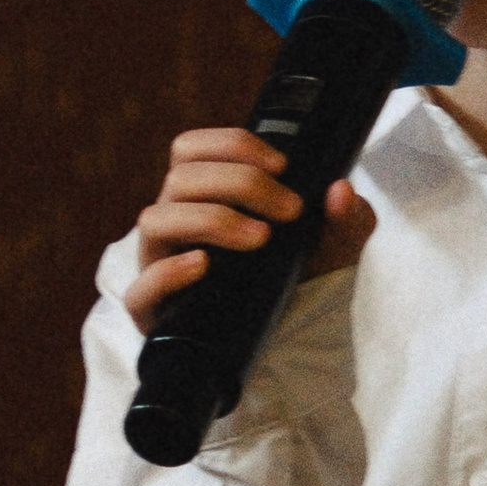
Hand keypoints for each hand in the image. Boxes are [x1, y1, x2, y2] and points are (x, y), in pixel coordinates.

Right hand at [123, 128, 377, 334]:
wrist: (291, 340)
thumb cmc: (299, 276)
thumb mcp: (335, 246)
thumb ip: (347, 218)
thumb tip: (341, 191)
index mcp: (203, 195)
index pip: (192, 149)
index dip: (232, 145)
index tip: (282, 165)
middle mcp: (175, 223)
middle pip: (180, 177)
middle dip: (240, 183)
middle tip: (290, 210)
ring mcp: (159, 265)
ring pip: (155, 220)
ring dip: (211, 219)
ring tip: (260, 238)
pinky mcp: (154, 312)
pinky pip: (139, 290)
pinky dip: (168, 273)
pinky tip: (204, 266)